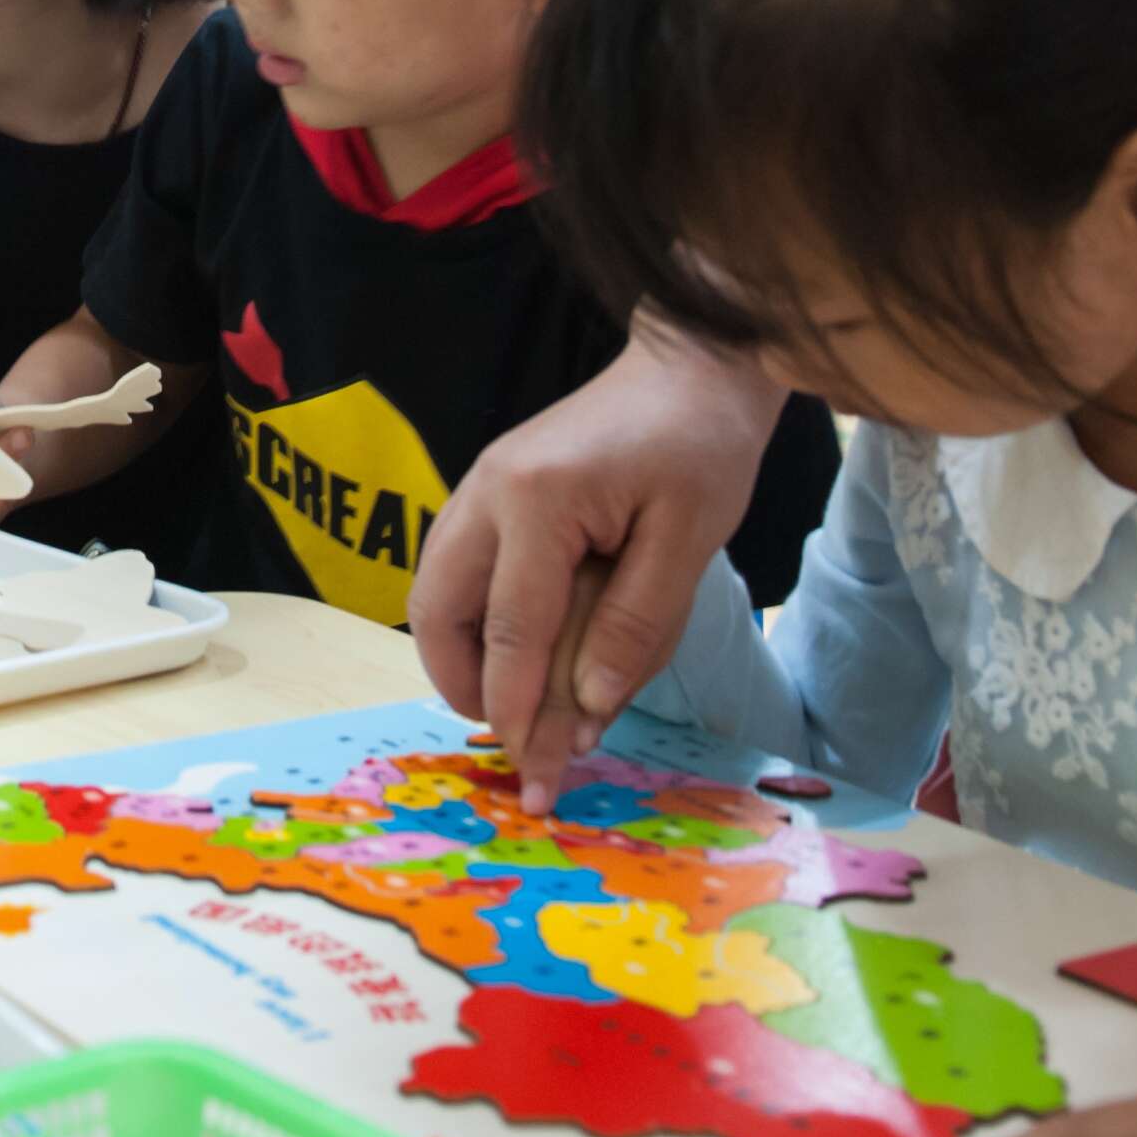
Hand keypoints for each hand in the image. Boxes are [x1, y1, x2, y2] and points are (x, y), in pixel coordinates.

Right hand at [406, 323, 778, 812]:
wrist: (691, 365)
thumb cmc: (701, 446)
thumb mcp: (690, 542)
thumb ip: (635, 627)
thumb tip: (585, 709)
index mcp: (536, 501)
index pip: (510, 630)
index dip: (518, 709)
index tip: (533, 771)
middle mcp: (486, 492)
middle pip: (437, 612)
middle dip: (463, 686)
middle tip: (509, 737)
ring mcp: (479, 486)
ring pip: (435, 592)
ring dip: (461, 655)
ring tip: (510, 704)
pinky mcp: (491, 489)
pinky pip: (458, 570)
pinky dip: (475, 620)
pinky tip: (517, 649)